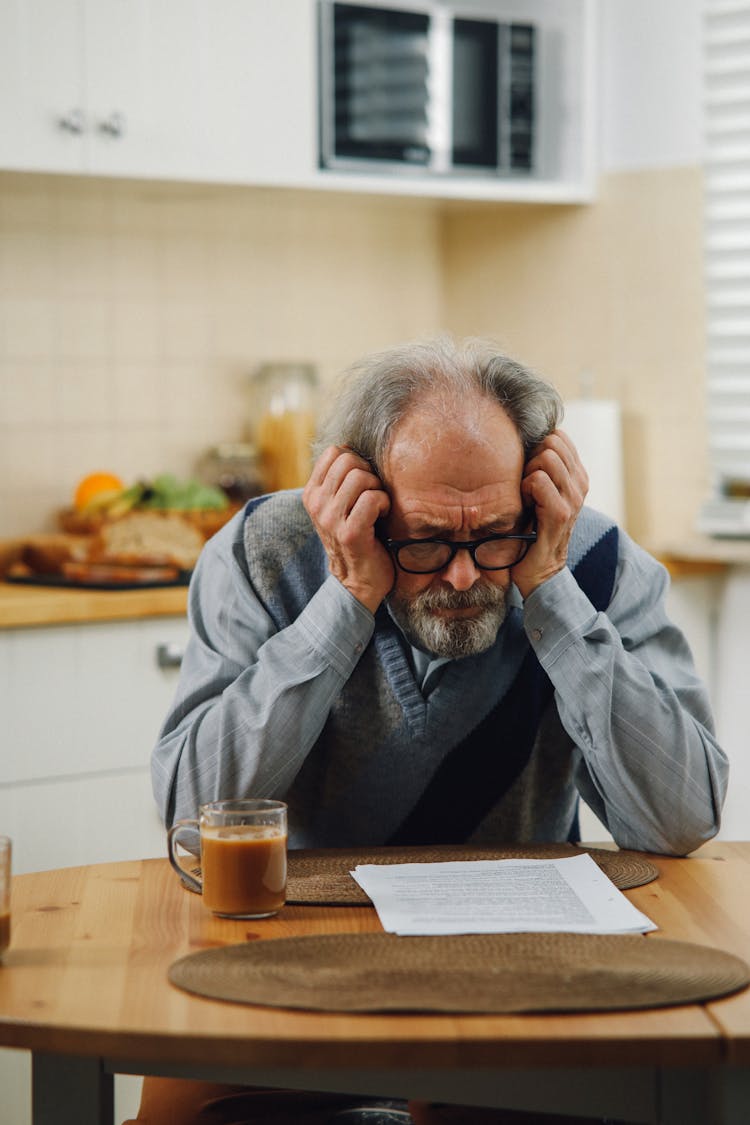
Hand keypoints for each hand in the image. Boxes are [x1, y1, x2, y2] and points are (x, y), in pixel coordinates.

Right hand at [303, 446, 393, 612]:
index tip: (362, 481)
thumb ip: (340, 480)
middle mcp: (316, 504)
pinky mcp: (350, 533)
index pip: (334, 452)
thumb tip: (354, 448)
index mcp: (312, 493)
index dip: (356, 460)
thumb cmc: (357, 536)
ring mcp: (331, 519)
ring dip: (377, 488)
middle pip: (349, 460)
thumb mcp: (339, 505)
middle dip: (369, 472)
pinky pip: (372, 498)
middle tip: (372, 494)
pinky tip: (382, 516)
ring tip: (376, 506)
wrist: (357, 581)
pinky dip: (384, 503)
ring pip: (361, 476)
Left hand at [511, 430, 588, 598]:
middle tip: (524, 484)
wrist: (538, 570)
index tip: (528, 470)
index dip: (537, 447)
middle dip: (531, 457)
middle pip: (551, 442)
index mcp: (577, 475)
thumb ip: (540, 466)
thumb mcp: (540, 492)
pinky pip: (538, 480)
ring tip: (525, 496)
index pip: (558, 436)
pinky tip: (525, 506)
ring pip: (546, 458)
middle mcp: (580, 483)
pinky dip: (525, 489)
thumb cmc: (531, 527)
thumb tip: (524, 438)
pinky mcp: (561, 513)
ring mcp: (574, 498)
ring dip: (527, 474)